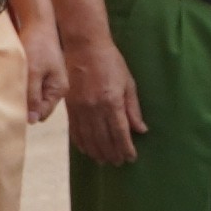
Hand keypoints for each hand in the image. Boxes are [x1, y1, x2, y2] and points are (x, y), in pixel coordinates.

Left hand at [19, 30, 66, 123]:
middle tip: (12, 94)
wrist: (37, 23)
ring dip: (22, 93)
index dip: (28, 113)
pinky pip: (30, 87)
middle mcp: (55, 88)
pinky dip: (22, 85)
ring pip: (32, 97)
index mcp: (58, 90)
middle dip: (25, 103)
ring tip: (13, 84)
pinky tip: (16, 77)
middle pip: (37, 107)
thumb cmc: (37, 46)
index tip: (13, 106)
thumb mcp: (33, 73)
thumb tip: (31, 120)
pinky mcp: (40, 74)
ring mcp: (48, 81)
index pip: (42, 113)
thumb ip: (33, 96)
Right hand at [63, 34, 147, 167]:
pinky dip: (81, 143)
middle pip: (103, 139)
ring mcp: (80, 109)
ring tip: (104, 161)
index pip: (120, 133)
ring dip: (97, 152)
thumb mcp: (128, 83)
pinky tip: (87, 150)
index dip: (126, 148)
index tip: (131, 158)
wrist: (85, 47)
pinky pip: (75, 130)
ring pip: (88, 138)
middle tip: (118, 163)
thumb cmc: (111, 62)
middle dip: (112, 153)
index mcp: (112, 102)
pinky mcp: (70, 107)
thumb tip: (141, 130)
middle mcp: (94, 108)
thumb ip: (133, 109)